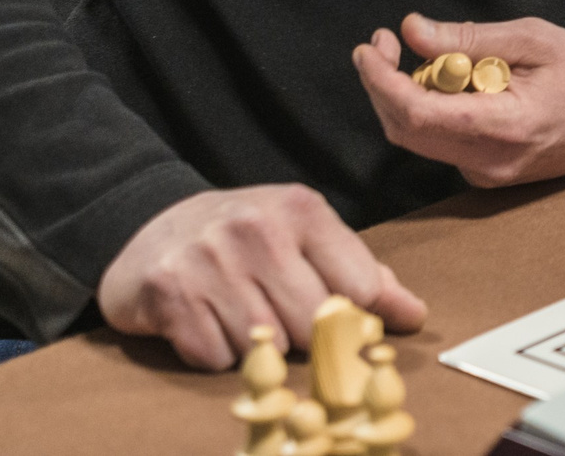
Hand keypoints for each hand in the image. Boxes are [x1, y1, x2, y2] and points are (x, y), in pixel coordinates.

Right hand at [96, 185, 424, 370]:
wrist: (151, 224)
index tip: (349, 329)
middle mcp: (257, 228)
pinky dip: (214, 352)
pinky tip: (207, 321)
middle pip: (313, 323)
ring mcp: (210, 259)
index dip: (359, 320)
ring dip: (257, 346)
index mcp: (303, 209)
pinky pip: (214, 356)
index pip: (360, 287)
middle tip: (279, 314)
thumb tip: (413, 315)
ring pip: (264, 344)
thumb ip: (362, 273)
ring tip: (240, 313)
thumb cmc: (244, 236)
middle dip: (303, 335)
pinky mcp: (170, 292)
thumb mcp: (305, 236)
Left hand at [350, 13, 564, 187]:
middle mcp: (490, 161)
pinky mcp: (487, 175)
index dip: (381, 80)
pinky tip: (444, 83)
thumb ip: (469, 38)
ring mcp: (488, 174)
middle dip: (382, 85)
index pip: (417, 113)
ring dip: (402, 97)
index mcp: (505, 126)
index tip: (370, 47)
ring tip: (412, 55)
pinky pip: (439, 145)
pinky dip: (427, 112)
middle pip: (405, 132)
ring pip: (418, 140)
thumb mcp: (532, 38)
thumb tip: (412, 31)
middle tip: (384, 43)